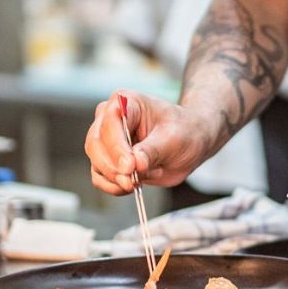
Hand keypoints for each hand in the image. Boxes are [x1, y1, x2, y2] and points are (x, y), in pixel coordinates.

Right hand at [84, 90, 216, 195]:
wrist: (192, 142)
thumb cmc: (185, 130)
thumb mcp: (174, 138)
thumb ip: (153, 150)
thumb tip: (135, 164)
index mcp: (126, 102)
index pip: (110, 123)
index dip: (117, 147)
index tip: (130, 166)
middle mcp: (110, 119)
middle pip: (95, 144)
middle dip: (113, 166)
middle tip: (132, 180)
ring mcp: (107, 141)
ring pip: (96, 163)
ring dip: (117, 178)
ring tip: (148, 175)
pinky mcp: (109, 162)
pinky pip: (100, 178)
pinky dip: (115, 187)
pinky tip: (136, 185)